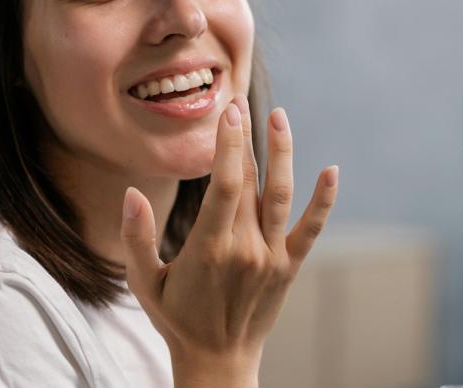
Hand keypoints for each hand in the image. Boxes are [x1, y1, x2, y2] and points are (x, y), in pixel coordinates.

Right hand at [120, 93, 338, 370]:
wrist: (218, 361)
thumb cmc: (175, 318)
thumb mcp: (143, 281)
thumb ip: (135, 236)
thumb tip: (130, 192)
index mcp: (209, 248)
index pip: (224, 185)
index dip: (228, 145)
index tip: (227, 112)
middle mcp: (245, 249)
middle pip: (249, 181)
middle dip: (244, 137)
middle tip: (239, 101)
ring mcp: (271, 258)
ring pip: (281, 196)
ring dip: (282, 153)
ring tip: (279, 116)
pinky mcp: (288, 267)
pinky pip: (310, 229)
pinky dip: (323, 200)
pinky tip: (332, 170)